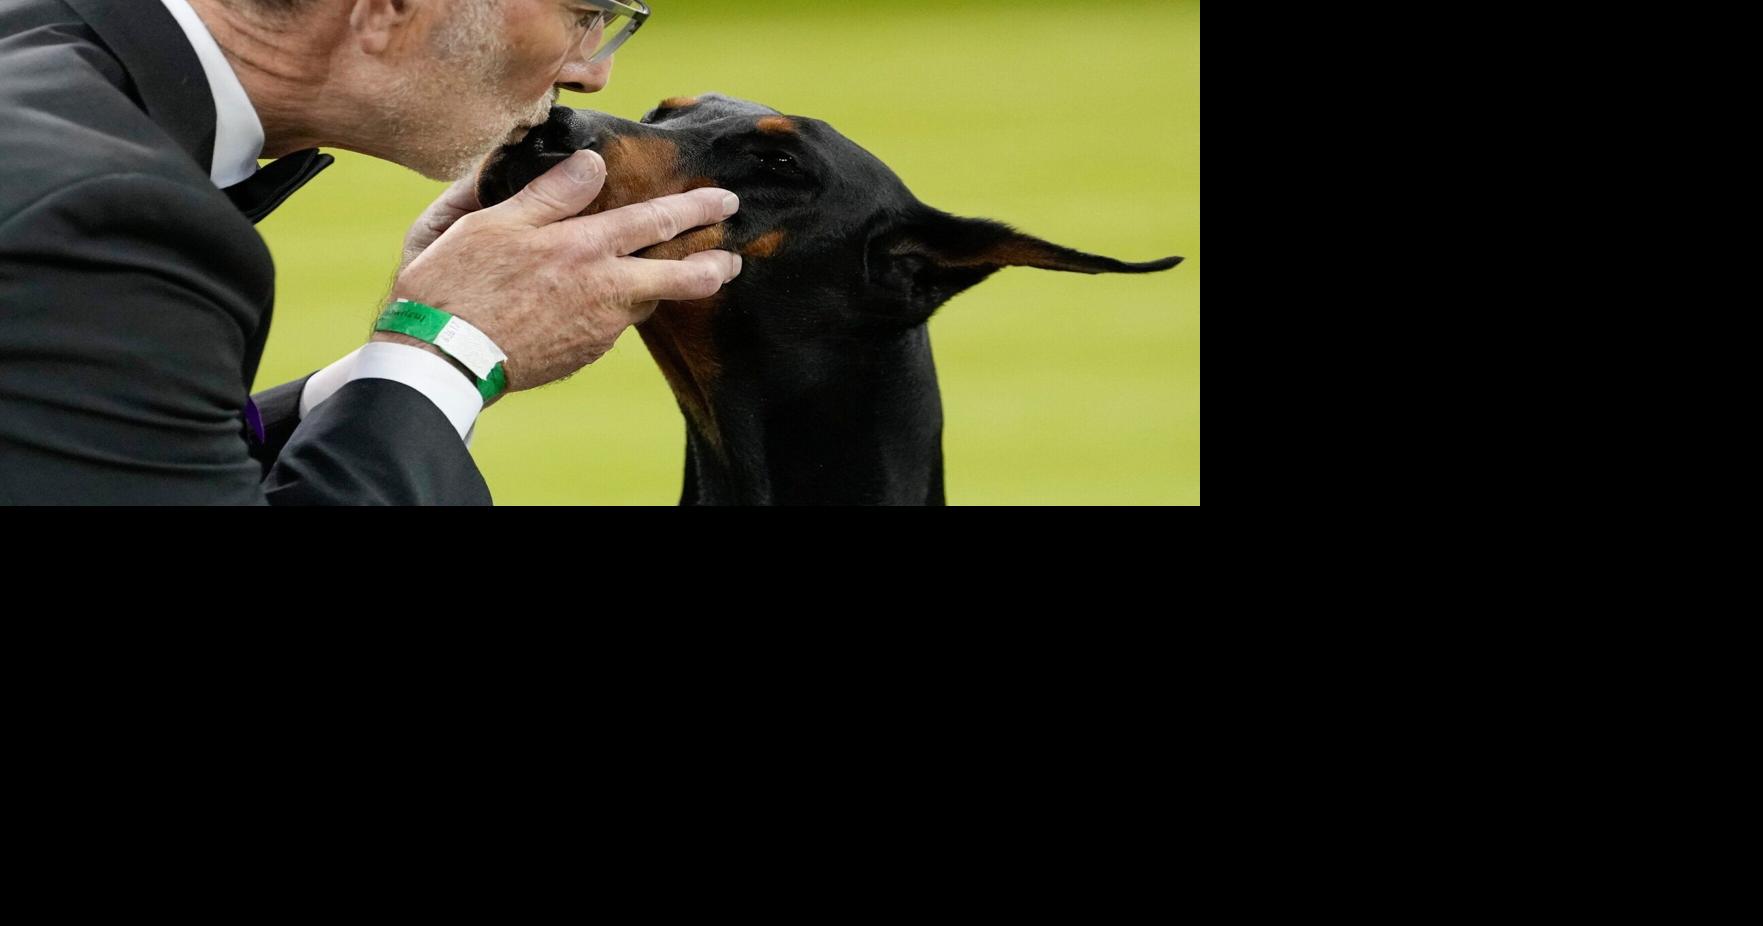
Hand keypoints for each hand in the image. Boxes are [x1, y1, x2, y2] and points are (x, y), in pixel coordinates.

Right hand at [384, 150, 741, 396]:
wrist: (440, 360)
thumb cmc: (453, 285)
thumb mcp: (490, 222)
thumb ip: (550, 193)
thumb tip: (592, 164)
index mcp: (581, 248)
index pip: (654, 220)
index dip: (694, 209)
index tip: (723, 200)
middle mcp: (602, 291)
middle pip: (677, 276)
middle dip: (713, 264)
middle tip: (735, 258)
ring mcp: (597, 330)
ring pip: (644, 302)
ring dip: (666, 288)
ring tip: (680, 277)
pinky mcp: (583, 355)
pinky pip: (613, 325)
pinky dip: (620, 309)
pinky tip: (609, 304)